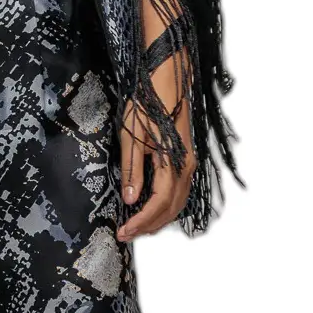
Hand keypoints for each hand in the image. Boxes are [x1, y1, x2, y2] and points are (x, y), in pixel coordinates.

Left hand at [116, 56, 197, 241]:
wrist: (167, 79)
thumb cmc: (148, 102)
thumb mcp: (132, 135)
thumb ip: (132, 169)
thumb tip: (130, 199)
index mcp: (173, 162)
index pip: (159, 203)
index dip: (141, 221)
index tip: (124, 232)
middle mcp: (186, 166)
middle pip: (171, 208)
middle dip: (149, 225)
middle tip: (127, 233)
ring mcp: (188, 163)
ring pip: (177, 202)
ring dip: (158, 218)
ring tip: (136, 225)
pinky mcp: (186, 158)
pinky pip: (179, 191)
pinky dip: (166, 205)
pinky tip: (150, 206)